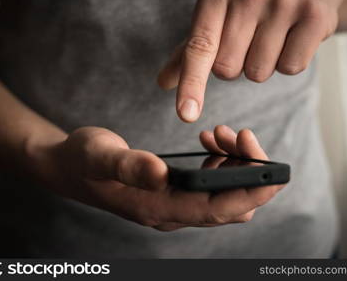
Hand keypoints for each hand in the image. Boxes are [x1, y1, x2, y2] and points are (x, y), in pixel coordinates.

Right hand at [34, 125, 283, 230]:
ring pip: (225, 192)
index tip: (276, 170)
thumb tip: (162, 172)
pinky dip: (220, 162)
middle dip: (248, 170)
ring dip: (233, 164)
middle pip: (231, 204)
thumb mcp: (100, 156)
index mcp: (159, 208)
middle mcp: (173, 212)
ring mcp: (175, 204)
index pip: (221, 210)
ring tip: (218, 134)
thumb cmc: (82, 161)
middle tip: (238, 134)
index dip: (253, 192)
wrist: (69, 166)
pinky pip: (213, 183)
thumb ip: (128, 165)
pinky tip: (210, 142)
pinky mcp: (175, 192)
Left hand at [158, 0, 341, 121]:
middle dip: (236, 65)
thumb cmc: (256, 3)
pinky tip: (293, 37)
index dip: (191, 83)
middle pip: (228, 69)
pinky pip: (289, 68)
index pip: (200, 47)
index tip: (187, 114)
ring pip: (258, 73)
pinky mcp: (313, 16)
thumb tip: (164, 82)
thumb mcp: (219, 15)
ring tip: (273, 36)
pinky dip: (289, 61)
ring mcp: (283, 2)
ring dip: (262, 65)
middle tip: (250, 40)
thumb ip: (191, 49)